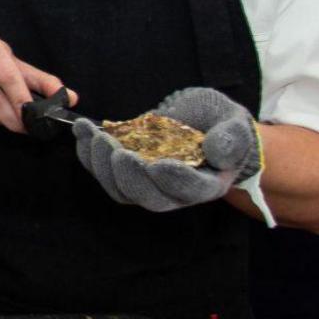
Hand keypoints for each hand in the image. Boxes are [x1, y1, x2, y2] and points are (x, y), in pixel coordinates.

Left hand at [72, 87, 261, 212]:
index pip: (188, 190)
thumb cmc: (220, 123)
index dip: (172, 180)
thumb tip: (217, 151)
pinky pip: (104, 173)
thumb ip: (231, 138)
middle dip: (127, 174)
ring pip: (120, 189)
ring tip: (94, 136)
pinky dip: (89, 154)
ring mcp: (148, 185)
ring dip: (102, 165)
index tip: (157, 163)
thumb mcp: (234, 124)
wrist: (202, 122)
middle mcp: (176, 192)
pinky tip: (83, 130)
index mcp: (207, 183)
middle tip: (115, 149)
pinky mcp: (127, 173)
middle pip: (148, 196)